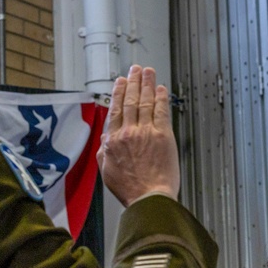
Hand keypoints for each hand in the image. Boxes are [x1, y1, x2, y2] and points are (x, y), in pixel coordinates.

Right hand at [97, 65, 179, 206]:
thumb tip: (105, 139)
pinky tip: (161, 89)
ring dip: (147, 84)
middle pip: (130, 101)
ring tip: (148, 72)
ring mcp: (146, 132)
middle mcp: (128, 133)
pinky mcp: (163, 135)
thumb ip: (105, 152)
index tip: (120, 82)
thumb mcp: (107, 172)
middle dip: (133, 82)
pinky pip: (161, 111)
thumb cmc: (130, 190)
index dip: (118, 93)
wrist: (148, 198)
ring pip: (145, 102)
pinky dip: (161, 98)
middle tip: (135, 69)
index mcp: (113, 141)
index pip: (115, 110)